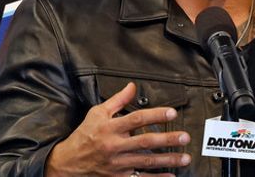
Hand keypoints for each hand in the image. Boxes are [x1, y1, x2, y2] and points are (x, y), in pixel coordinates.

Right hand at [45, 82, 191, 176]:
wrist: (69, 162)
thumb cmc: (85, 135)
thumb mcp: (97, 113)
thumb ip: (117, 101)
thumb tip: (132, 87)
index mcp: (110, 128)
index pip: (136, 119)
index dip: (155, 115)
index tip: (171, 113)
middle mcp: (115, 146)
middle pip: (145, 142)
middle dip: (167, 139)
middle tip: (185, 137)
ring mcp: (118, 163)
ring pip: (147, 161)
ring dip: (168, 159)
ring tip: (185, 157)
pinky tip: (171, 176)